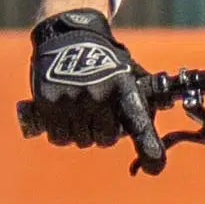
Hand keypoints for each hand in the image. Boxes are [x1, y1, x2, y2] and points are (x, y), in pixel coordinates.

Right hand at [26, 0, 161, 170]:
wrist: (67, 36)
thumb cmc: (104, 61)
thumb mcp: (128, 74)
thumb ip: (141, 103)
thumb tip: (156, 146)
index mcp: (123, 87)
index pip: (138, 123)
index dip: (148, 149)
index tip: (154, 167)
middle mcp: (98, 94)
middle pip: (105, 139)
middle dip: (102, 132)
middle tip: (96, 113)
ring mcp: (72, 98)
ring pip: (80, 141)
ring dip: (80, 133)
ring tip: (79, 110)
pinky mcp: (48, 102)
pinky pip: (59, 137)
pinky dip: (61, 132)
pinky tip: (63, 115)